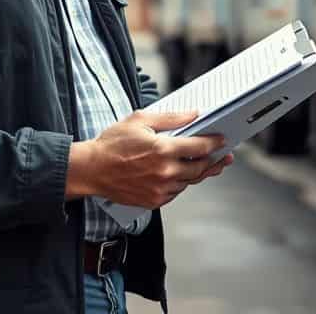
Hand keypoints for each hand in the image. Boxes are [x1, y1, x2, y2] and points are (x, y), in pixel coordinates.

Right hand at [65, 110, 232, 208]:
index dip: (214, 143)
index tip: (222, 140)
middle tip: (224, 157)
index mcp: (163, 149)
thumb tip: (193, 114)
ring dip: (199, 173)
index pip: (199, 147)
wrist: (91, 170)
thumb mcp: (140, 120)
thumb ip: (170, 118)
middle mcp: (164, 172)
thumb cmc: (112, 143)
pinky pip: (176, 192)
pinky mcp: (153, 201)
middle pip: (200, 168)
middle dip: (215, 161)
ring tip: (208, 165)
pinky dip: (182, 183)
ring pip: (189, 182)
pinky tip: (183, 175)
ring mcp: (160, 189)